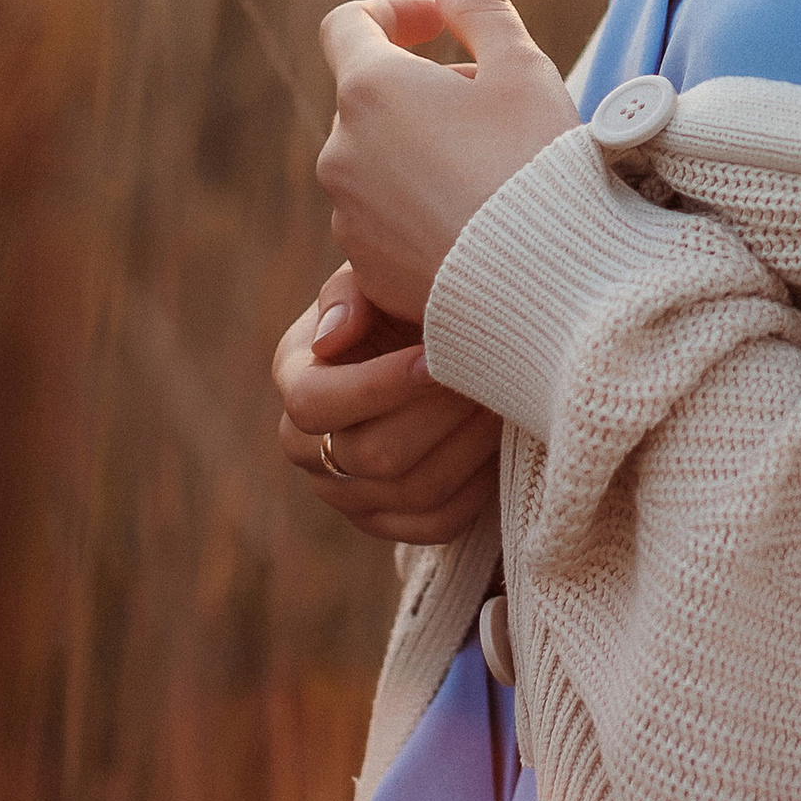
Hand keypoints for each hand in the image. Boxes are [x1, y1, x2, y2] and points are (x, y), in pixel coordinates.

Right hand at [271, 261, 502, 545]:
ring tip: (502, 402)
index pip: (312, 402)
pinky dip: (476, 488)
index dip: (375, 386)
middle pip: (367, 454)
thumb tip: (330, 339)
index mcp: (298, 377)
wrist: (444, 339)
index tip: (433, 358)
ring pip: (409, 491)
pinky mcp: (389, 521)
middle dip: (436, 414)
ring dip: (466, 446)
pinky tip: (501, 445)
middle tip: (487, 377)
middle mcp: (308, 445)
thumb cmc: (406, 300)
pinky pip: (436, 524)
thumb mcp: (376, 277)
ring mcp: (346, 492)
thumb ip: (351, 294)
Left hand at [313, 0, 579, 329]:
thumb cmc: (536, 164)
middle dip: (429, 91)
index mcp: (370, 88)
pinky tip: (483, 227)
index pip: (347, 25)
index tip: (444, 26)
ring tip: (499, 172)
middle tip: (504, 110)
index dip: (395, 13)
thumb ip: (477, 6)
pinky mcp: (366, 269)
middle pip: (373, 98)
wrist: (543, 288)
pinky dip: (424, 209)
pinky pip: (387, 221)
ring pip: (380, 161)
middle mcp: (341, 150)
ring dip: (426, 150)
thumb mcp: (522, 67)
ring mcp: (347, 215)